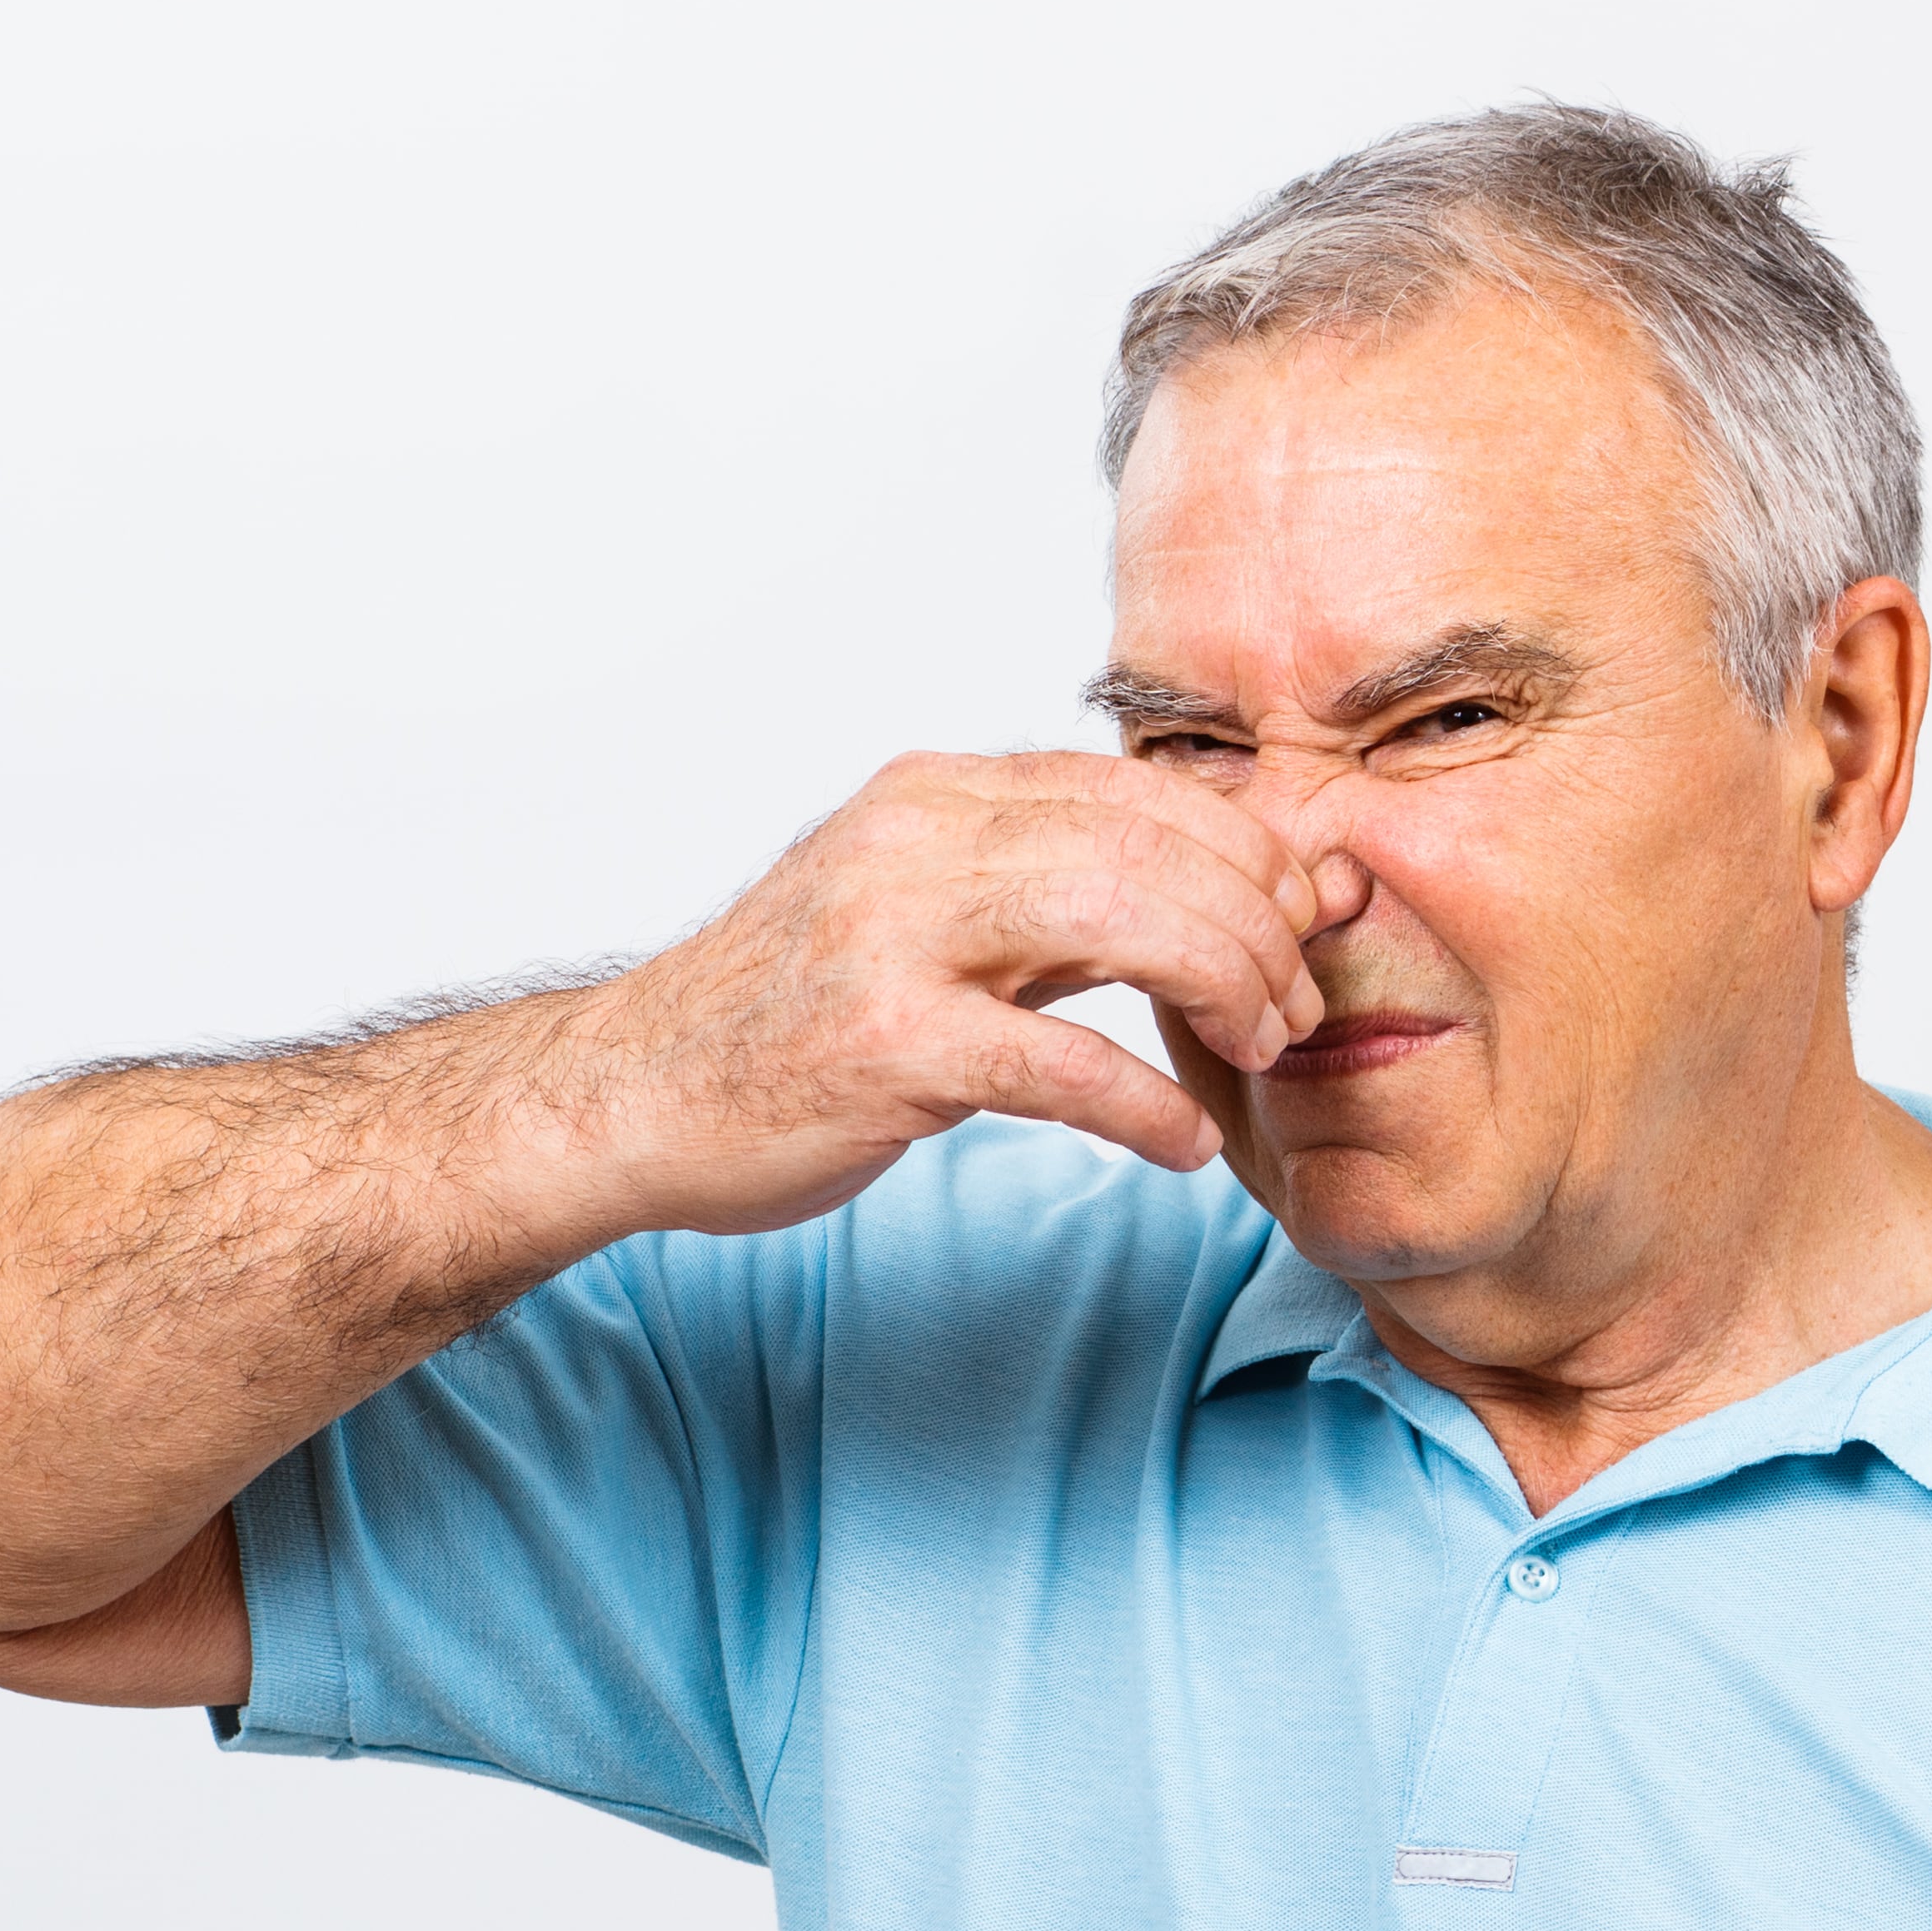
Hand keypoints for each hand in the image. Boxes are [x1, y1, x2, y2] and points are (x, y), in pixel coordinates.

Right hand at [613, 749, 1323, 1232]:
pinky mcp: (883, 1044)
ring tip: (1259, 1049)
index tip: (1299, 921)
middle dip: (1254, 925)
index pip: (1137, 788)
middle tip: (1293, 1006)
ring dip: (1221, 987)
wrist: (632, 1093)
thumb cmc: (794, 1017)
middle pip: (1149, 846)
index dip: (1246, 851)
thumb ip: (1056, 901)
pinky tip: (1184, 1142)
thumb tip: (1217, 897)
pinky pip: (1056, 1063)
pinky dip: (1143, 1105)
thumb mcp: (926, 918)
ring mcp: (893, 936)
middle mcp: (915, 839)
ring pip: (1119, 917)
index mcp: (937, 796)